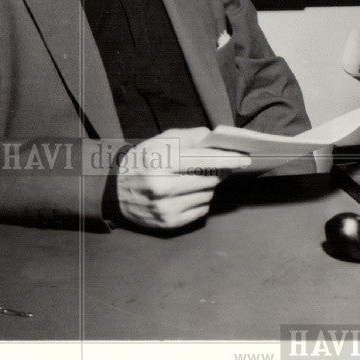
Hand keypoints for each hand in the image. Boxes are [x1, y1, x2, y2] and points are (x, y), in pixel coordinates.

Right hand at [116, 127, 250, 229]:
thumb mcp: (160, 141)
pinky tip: (188, 193)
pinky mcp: (168, 223)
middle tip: (218, 166)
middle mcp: (162, 188)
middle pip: (208, 180)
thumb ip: (189, 137)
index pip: (202, 161)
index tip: (244, 159)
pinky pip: (201, 210)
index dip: (226, 159)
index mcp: (160, 163)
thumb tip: (215, 138)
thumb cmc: (143, 160)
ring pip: (207, 195)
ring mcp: (165, 208)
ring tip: (194, 179)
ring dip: (208, 186)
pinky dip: (201, 200)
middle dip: (217, 172)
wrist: (114, 190)